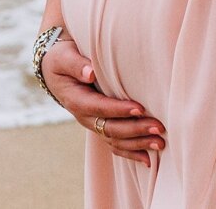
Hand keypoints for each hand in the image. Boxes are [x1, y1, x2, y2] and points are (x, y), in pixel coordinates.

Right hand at [39, 33, 166, 166]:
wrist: (55, 70)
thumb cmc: (62, 59)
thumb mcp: (64, 57)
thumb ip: (76, 64)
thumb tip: (91, 72)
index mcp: (75, 99)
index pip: (99, 107)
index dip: (118, 110)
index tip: (140, 108)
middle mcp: (84, 117)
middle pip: (110, 128)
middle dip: (135, 129)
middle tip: (158, 127)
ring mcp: (93, 124)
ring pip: (115, 140)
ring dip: (138, 144)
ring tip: (160, 143)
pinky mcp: (100, 126)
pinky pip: (115, 144)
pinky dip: (131, 153)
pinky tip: (148, 159)